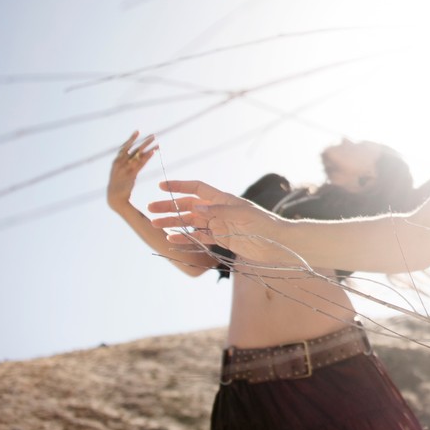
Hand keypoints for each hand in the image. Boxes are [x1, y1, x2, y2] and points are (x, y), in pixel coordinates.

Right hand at [107, 131, 157, 211]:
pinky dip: (147, 157)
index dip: (131, 139)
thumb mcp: (120, 172)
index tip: (137, 131)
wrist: (114, 198)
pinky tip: (154, 152)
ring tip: (156, 141)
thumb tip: (136, 156)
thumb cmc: (118, 185)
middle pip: (133, 149)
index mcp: (116, 162)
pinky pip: (140, 164)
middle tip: (153, 135)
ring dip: (148, 147)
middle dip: (143, 141)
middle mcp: (120, 163)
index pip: (125, 147)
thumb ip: (126, 163)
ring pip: (138, 155)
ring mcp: (125, 168)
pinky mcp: (130, 175)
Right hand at [148, 180, 286, 262]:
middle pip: (189, 206)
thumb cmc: (264, 224)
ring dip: (173, 223)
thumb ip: (217, 211)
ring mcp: (219, 225)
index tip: (161, 186)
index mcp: (223, 199)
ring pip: (191, 223)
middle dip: (170, 206)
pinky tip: (171, 239)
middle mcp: (219, 210)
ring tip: (155, 225)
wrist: (278, 243)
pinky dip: (185, 238)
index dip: (179, 186)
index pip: (197, 188)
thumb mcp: (241, 214)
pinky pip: (199, 237)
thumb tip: (194, 207)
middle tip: (150, 210)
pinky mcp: (222, 239)